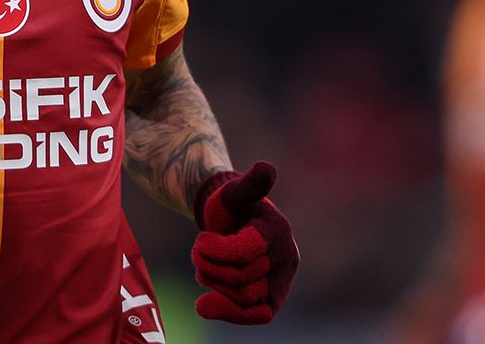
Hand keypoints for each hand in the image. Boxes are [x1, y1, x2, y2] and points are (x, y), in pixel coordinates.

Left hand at [191, 160, 298, 324]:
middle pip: (241, 279)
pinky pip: (256, 315)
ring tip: (203, 267)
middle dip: (210, 266)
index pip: (245, 252)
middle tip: (199, 251)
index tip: (201, 239)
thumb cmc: (230, 205)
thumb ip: (249, 185)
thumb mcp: (235, 191)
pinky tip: (204, 306)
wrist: (232, 225)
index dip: (215, 250)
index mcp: (277, 231)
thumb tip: (267, 168)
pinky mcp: (271, 300)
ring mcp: (280, 281)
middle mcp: (286, 258)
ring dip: (214, 283)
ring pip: (243, 298)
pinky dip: (230, 312)